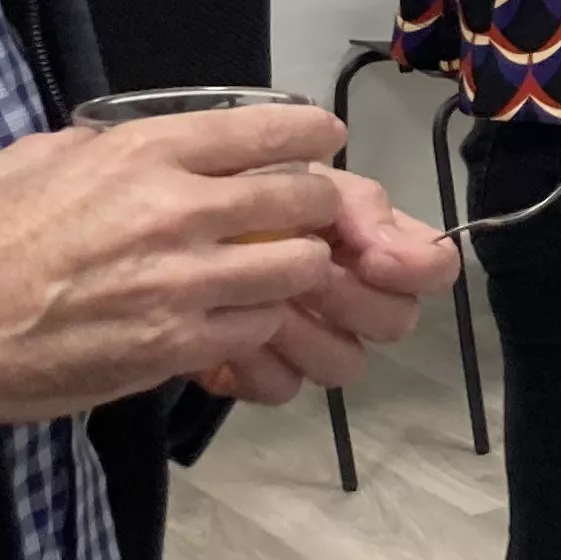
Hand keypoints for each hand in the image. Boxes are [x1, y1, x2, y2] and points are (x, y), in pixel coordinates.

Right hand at [0, 101, 353, 428]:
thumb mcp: (30, 159)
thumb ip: (97, 145)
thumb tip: (133, 141)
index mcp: (142, 154)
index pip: (266, 131)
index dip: (309, 134)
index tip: (322, 139)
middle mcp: (176, 210)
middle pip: (304, 198)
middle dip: (318, 203)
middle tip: (311, 213)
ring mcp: (183, 283)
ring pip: (296, 268)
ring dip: (295, 268)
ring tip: (277, 270)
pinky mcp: (175, 345)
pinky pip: (257, 327)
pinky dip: (259, 322)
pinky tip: (239, 318)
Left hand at [197, 170, 460, 403]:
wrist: (127, 240)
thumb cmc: (211, 191)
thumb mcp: (284, 173)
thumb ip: (357, 202)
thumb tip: (409, 247)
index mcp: (366, 240)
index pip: (433, 266)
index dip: (417, 266)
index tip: (372, 257)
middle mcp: (349, 293)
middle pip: (395, 319)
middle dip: (351, 297)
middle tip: (303, 277)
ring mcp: (307, 338)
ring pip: (345, 361)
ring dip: (305, 331)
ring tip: (255, 304)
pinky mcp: (258, 374)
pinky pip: (284, 386)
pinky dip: (255, 364)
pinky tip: (222, 337)